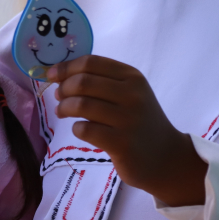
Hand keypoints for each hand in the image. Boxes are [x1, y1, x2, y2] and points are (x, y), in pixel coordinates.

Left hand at [48, 56, 206, 206]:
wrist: (166, 157)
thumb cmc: (140, 121)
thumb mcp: (130, 93)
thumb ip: (102, 81)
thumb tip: (60, 75)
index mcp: (132, 77)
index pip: (91, 62)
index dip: (66, 67)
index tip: (52, 75)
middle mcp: (132, 94)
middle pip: (83, 82)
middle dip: (63, 88)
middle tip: (58, 97)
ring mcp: (128, 119)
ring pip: (81, 105)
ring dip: (65, 107)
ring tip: (63, 112)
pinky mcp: (122, 143)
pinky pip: (85, 129)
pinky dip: (76, 128)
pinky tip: (81, 129)